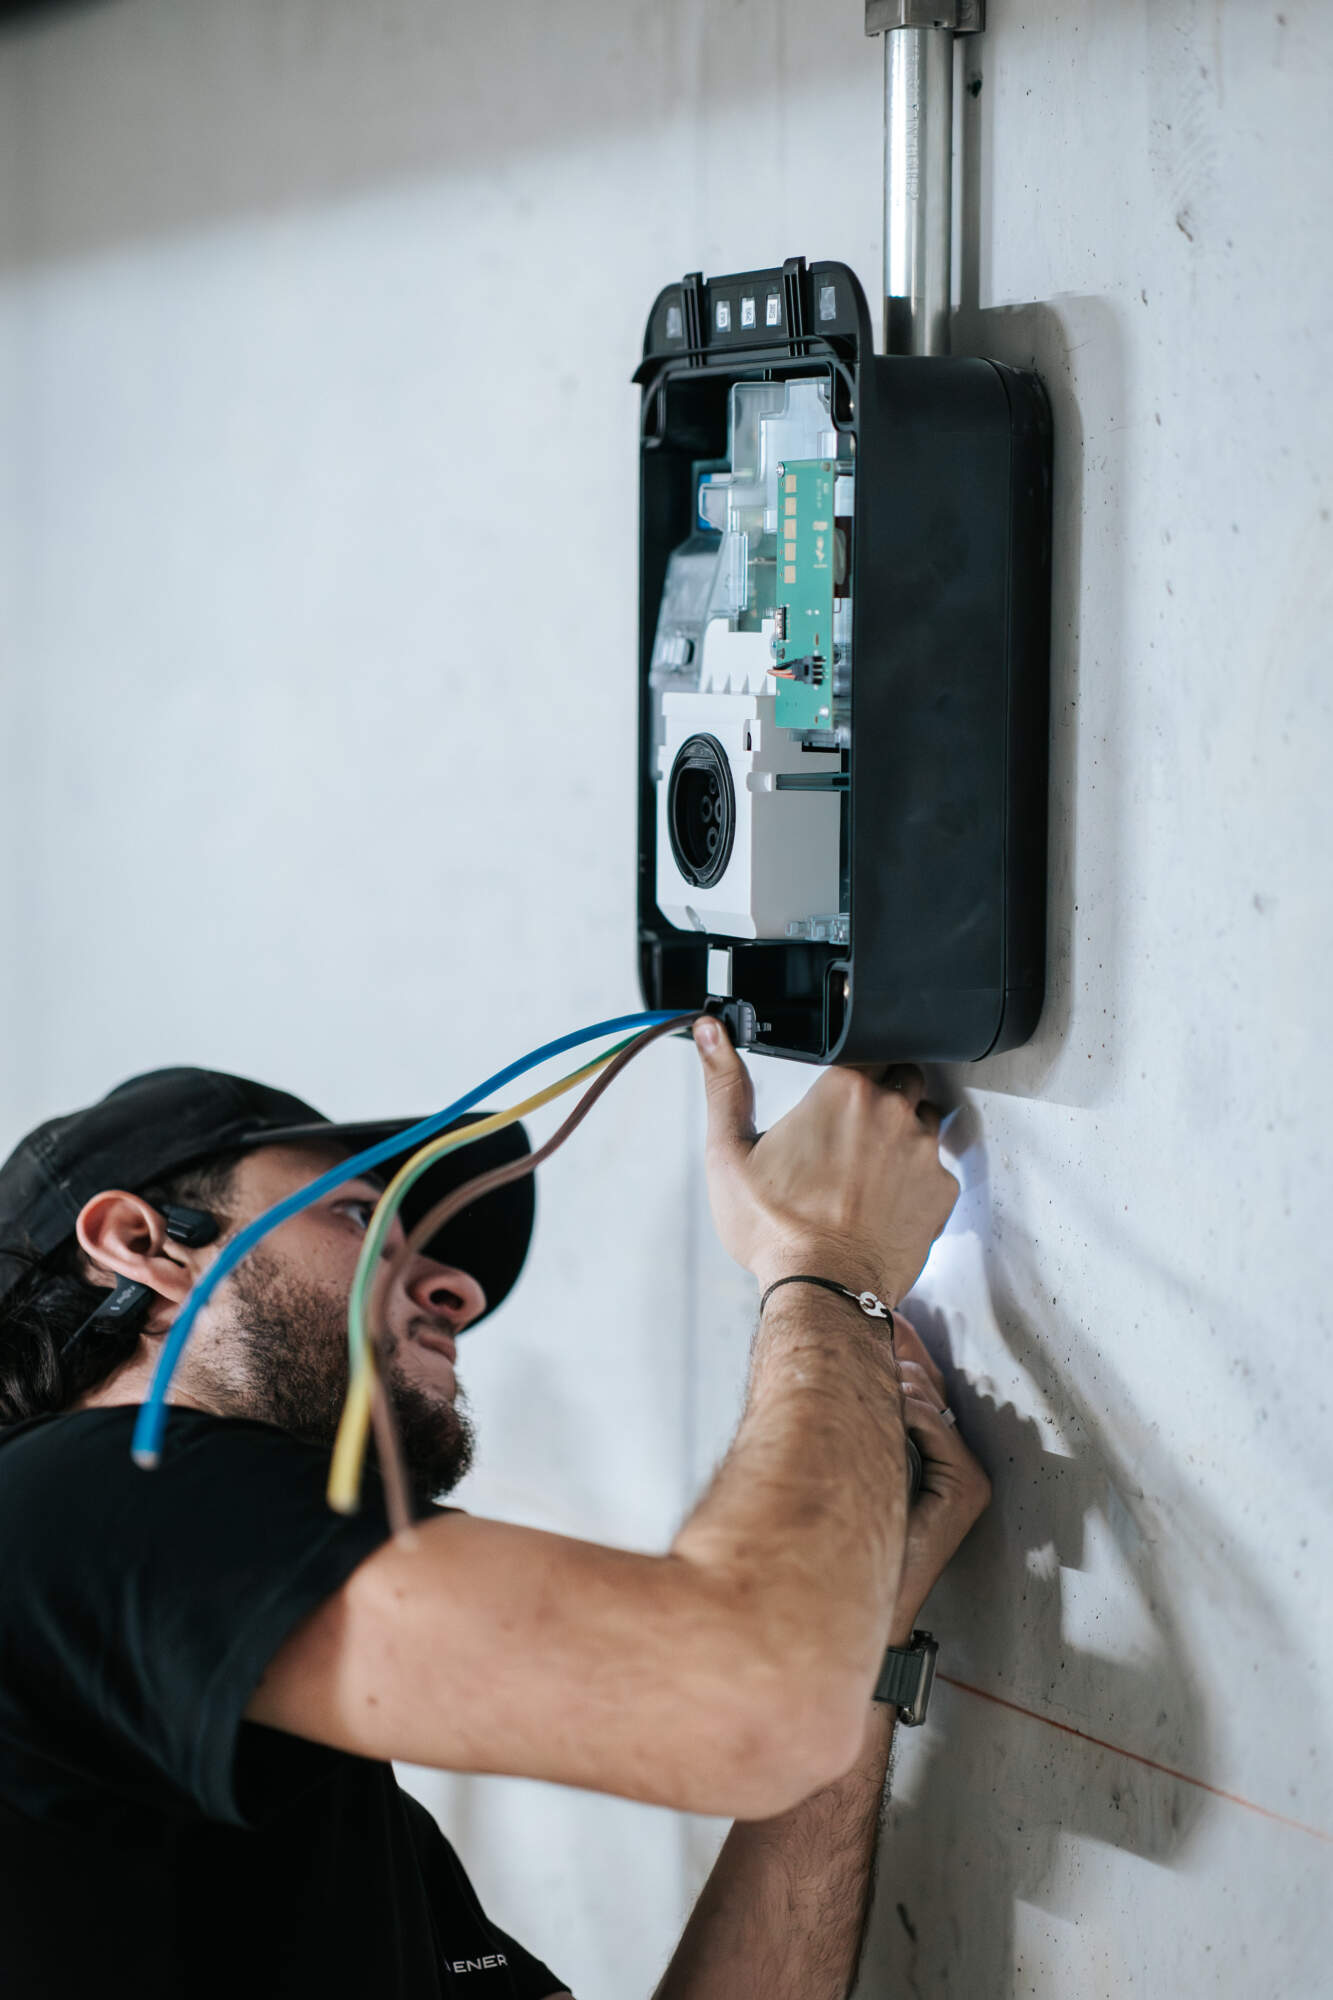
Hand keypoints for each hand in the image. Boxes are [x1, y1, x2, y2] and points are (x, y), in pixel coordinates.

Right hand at [692, 1020, 958, 1304]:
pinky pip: (937, 1167)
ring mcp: (924, 1149)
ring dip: (902, 1131)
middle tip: (849, 1131)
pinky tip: (886, 1199)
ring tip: (867, 1168)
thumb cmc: (775, 1228)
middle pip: (901, 1075)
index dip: (849, 1068)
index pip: (863, 1046)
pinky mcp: (943, 1189)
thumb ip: (723, 1083)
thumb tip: (710, 1032)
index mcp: (843, 1088)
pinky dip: (917, 1177)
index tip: (832, 1095)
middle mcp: (892, 1109)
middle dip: (881, 1093)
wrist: (822, 1289)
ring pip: (924, 1117)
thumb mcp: (730, 1151)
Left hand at [888, 1312, 990, 1641]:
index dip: (901, 1357)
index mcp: (945, 1461)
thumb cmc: (853, 1533)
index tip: (873, 1326)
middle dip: (897, 1358)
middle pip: (932, 1390)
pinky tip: (883, 1406)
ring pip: (931, 1403)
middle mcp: (965, 1467)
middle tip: (868, 1332)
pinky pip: (934, 1427)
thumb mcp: (862, 1463)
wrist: (860, 1593)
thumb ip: (870, 1421)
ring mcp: (970, 1478)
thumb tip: (858, 1369)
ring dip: (894, 1383)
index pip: (927, 1393)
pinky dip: (905, 1411)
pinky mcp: (968, 1489)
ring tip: (866, 1371)